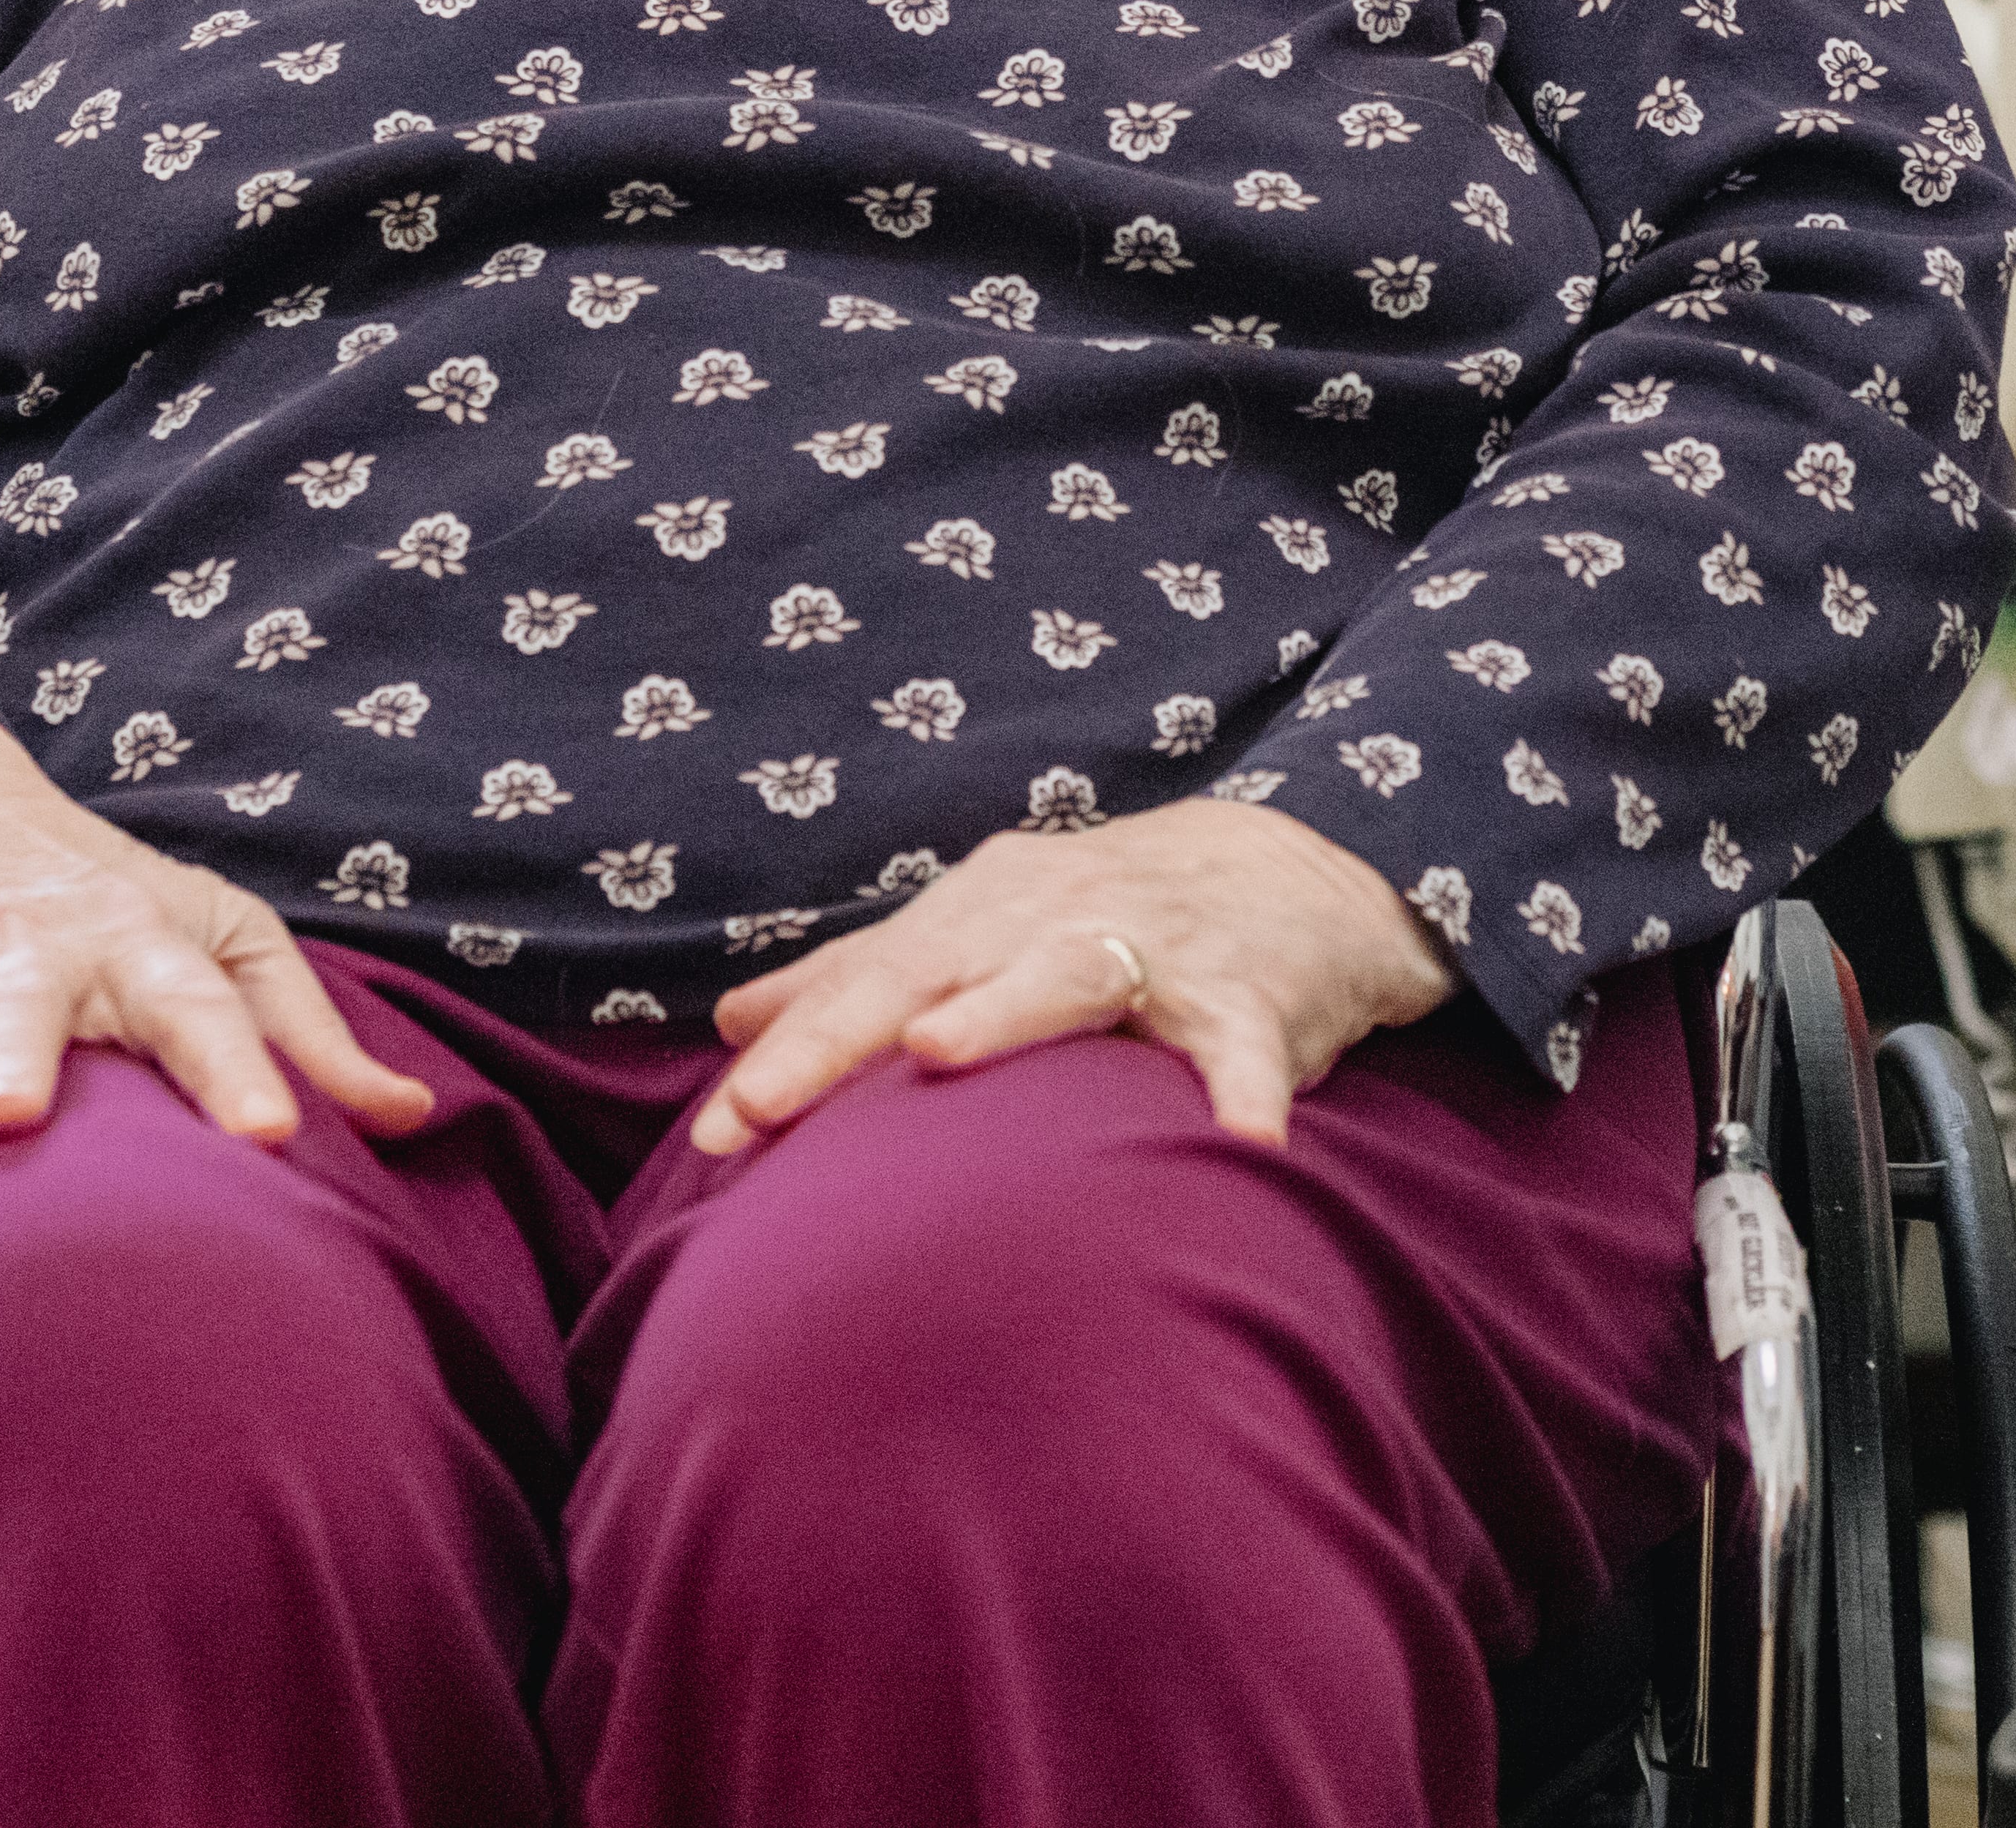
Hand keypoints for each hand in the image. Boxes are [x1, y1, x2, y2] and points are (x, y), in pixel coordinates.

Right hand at [0, 702, 436, 1265]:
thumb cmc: (105, 901)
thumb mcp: (221, 934)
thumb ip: (307, 1030)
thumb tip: (415, 1120)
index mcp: (131, 943)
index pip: (202, 1003)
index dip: (242, 1067)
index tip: (275, 1138)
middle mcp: (14, 961)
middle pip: (14, 1009)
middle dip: (6, 1059)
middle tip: (3, 1122)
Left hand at [692, 796, 1459, 1157]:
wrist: (1301, 870)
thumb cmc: (1112, 915)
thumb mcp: (983, 926)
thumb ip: (861, 973)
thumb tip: (732, 1019)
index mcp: (982, 908)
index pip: (866, 979)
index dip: (788, 1049)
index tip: (714, 1128)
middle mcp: (1054, 916)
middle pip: (933, 971)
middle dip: (843, 1034)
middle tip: (760, 1106)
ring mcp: (1156, 948)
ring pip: (1072, 976)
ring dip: (1006, 1009)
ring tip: (938, 1054)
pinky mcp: (1255, 996)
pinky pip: (1249, 1049)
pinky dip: (1246, 1091)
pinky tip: (1242, 1146)